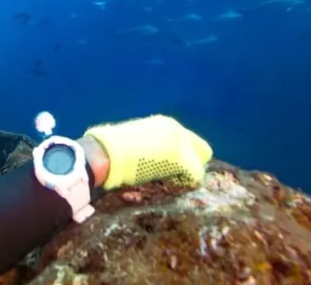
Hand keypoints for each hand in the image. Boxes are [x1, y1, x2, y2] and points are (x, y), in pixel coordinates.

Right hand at [82, 115, 212, 189]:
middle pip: (201, 150)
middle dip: (193, 164)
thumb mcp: (136, 140)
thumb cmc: (114, 149)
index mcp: (165, 124)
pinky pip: (196, 175)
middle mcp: (177, 129)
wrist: (109, 152)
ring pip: (199, 163)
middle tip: (178, 178)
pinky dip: (187, 183)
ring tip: (171, 183)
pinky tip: (172, 186)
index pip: (187, 140)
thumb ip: (149, 145)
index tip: (171, 168)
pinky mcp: (183, 159)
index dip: (183, 156)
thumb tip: (149, 157)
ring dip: (188, 174)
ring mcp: (182, 142)